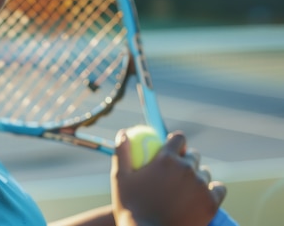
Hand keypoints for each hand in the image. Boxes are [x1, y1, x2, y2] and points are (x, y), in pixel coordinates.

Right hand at [111, 130, 226, 225]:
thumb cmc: (131, 208)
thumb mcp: (120, 179)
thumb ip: (122, 152)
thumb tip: (123, 133)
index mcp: (166, 159)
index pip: (179, 138)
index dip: (176, 142)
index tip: (173, 150)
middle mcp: (186, 168)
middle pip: (193, 155)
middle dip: (187, 160)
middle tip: (177, 173)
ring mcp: (200, 186)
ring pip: (205, 173)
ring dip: (197, 177)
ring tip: (185, 189)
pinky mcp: (211, 202)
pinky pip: (219, 188)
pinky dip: (213, 190)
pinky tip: (202, 195)